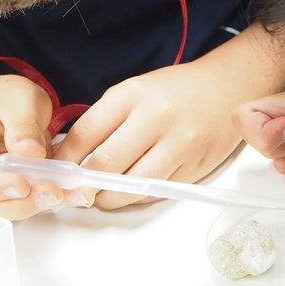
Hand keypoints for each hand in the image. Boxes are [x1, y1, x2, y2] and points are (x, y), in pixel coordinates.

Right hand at [0, 72, 90, 219]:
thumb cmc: (1, 97)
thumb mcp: (19, 96)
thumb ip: (24, 123)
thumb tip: (32, 154)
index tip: (23, 186)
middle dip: (17, 202)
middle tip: (55, 193)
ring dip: (29, 206)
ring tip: (66, 194)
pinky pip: (7, 206)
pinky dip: (34, 203)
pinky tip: (61, 194)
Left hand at [50, 59, 245, 209]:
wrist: (227, 88)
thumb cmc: (176, 91)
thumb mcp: (134, 91)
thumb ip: (104, 120)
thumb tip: (71, 155)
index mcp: (133, 96)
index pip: (85, 134)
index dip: (65, 158)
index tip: (57, 169)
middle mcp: (155, 119)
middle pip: (104, 165)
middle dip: (84, 183)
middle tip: (77, 188)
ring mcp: (178, 146)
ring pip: (129, 187)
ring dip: (108, 197)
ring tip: (102, 193)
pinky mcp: (194, 169)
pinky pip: (155, 193)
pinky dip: (137, 196)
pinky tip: (132, 188)